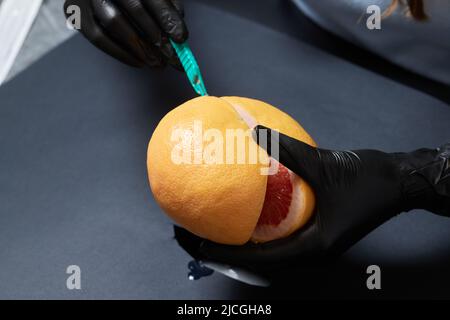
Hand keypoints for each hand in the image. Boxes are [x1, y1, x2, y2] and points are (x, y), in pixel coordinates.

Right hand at [64, 0, 187, 67]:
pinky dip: (121, 53)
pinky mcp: (75, 12)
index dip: (167, 17)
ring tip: (157, 63)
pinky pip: (98, 38)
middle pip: (134, 8)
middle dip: (156, 37)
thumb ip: (166, 4)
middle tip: (172, 57)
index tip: (181, 38)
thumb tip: (177, 32)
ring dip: (139, 48)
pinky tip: (138, 62)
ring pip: (114, 23)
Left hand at [175, 125, 449, 275]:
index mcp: (311, 248)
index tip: (197, 244)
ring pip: (265, 251)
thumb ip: (287, 150)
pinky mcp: (313, 234)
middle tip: (190, 235)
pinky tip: (239, 213)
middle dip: (222, 250)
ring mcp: (310, 245)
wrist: (397, 182)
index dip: (225, 253)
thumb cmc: (368, 180)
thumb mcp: (324, 164)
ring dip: (236, 242)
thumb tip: (252, 130)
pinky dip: (255, 228)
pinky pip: (276, 235)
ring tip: (207, 227)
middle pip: (256, 259)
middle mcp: (308, 252)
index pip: (258, 258)